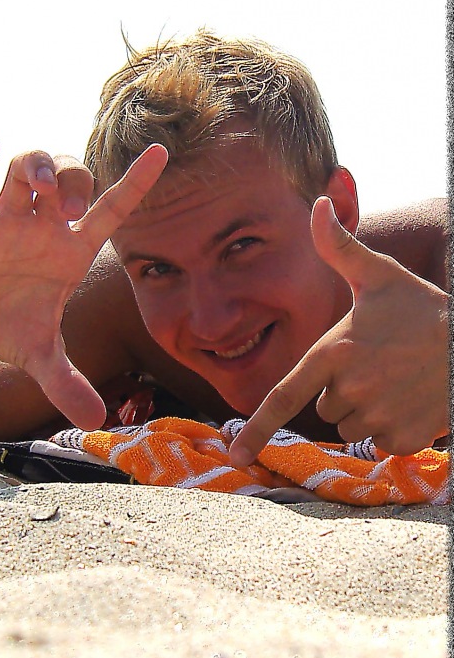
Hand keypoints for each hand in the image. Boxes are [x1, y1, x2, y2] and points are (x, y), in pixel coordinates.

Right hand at [0, 138, 167, 429]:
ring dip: (34, 166)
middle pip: (69, 175)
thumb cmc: (9, 325)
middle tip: (67, 202)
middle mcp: (44, 224)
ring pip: (28, 166)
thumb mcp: (40, 356)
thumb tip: (97, 421)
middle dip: (71, 176)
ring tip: (35, 187)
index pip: (112, 209)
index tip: (163, 152)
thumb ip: (67, 383)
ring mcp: (9, 216)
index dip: (137, 181)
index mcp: (71, 248)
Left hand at [229, 196, 448, 463]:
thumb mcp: (379, 274)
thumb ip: (339, 246)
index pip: (285, 395)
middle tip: (377, 364)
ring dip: (366, 409)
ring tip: (395, 379)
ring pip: (350, 425)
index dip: (257, 428)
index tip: (236, 454)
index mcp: (335, 351)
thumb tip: (318, 203)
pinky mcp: (403, 439)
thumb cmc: (421, 308)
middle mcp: (352, 389)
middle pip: (325, 406)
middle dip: (343, 390)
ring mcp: (379, 417)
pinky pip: (379, 441)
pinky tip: (410, 399)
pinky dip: (390, 426)